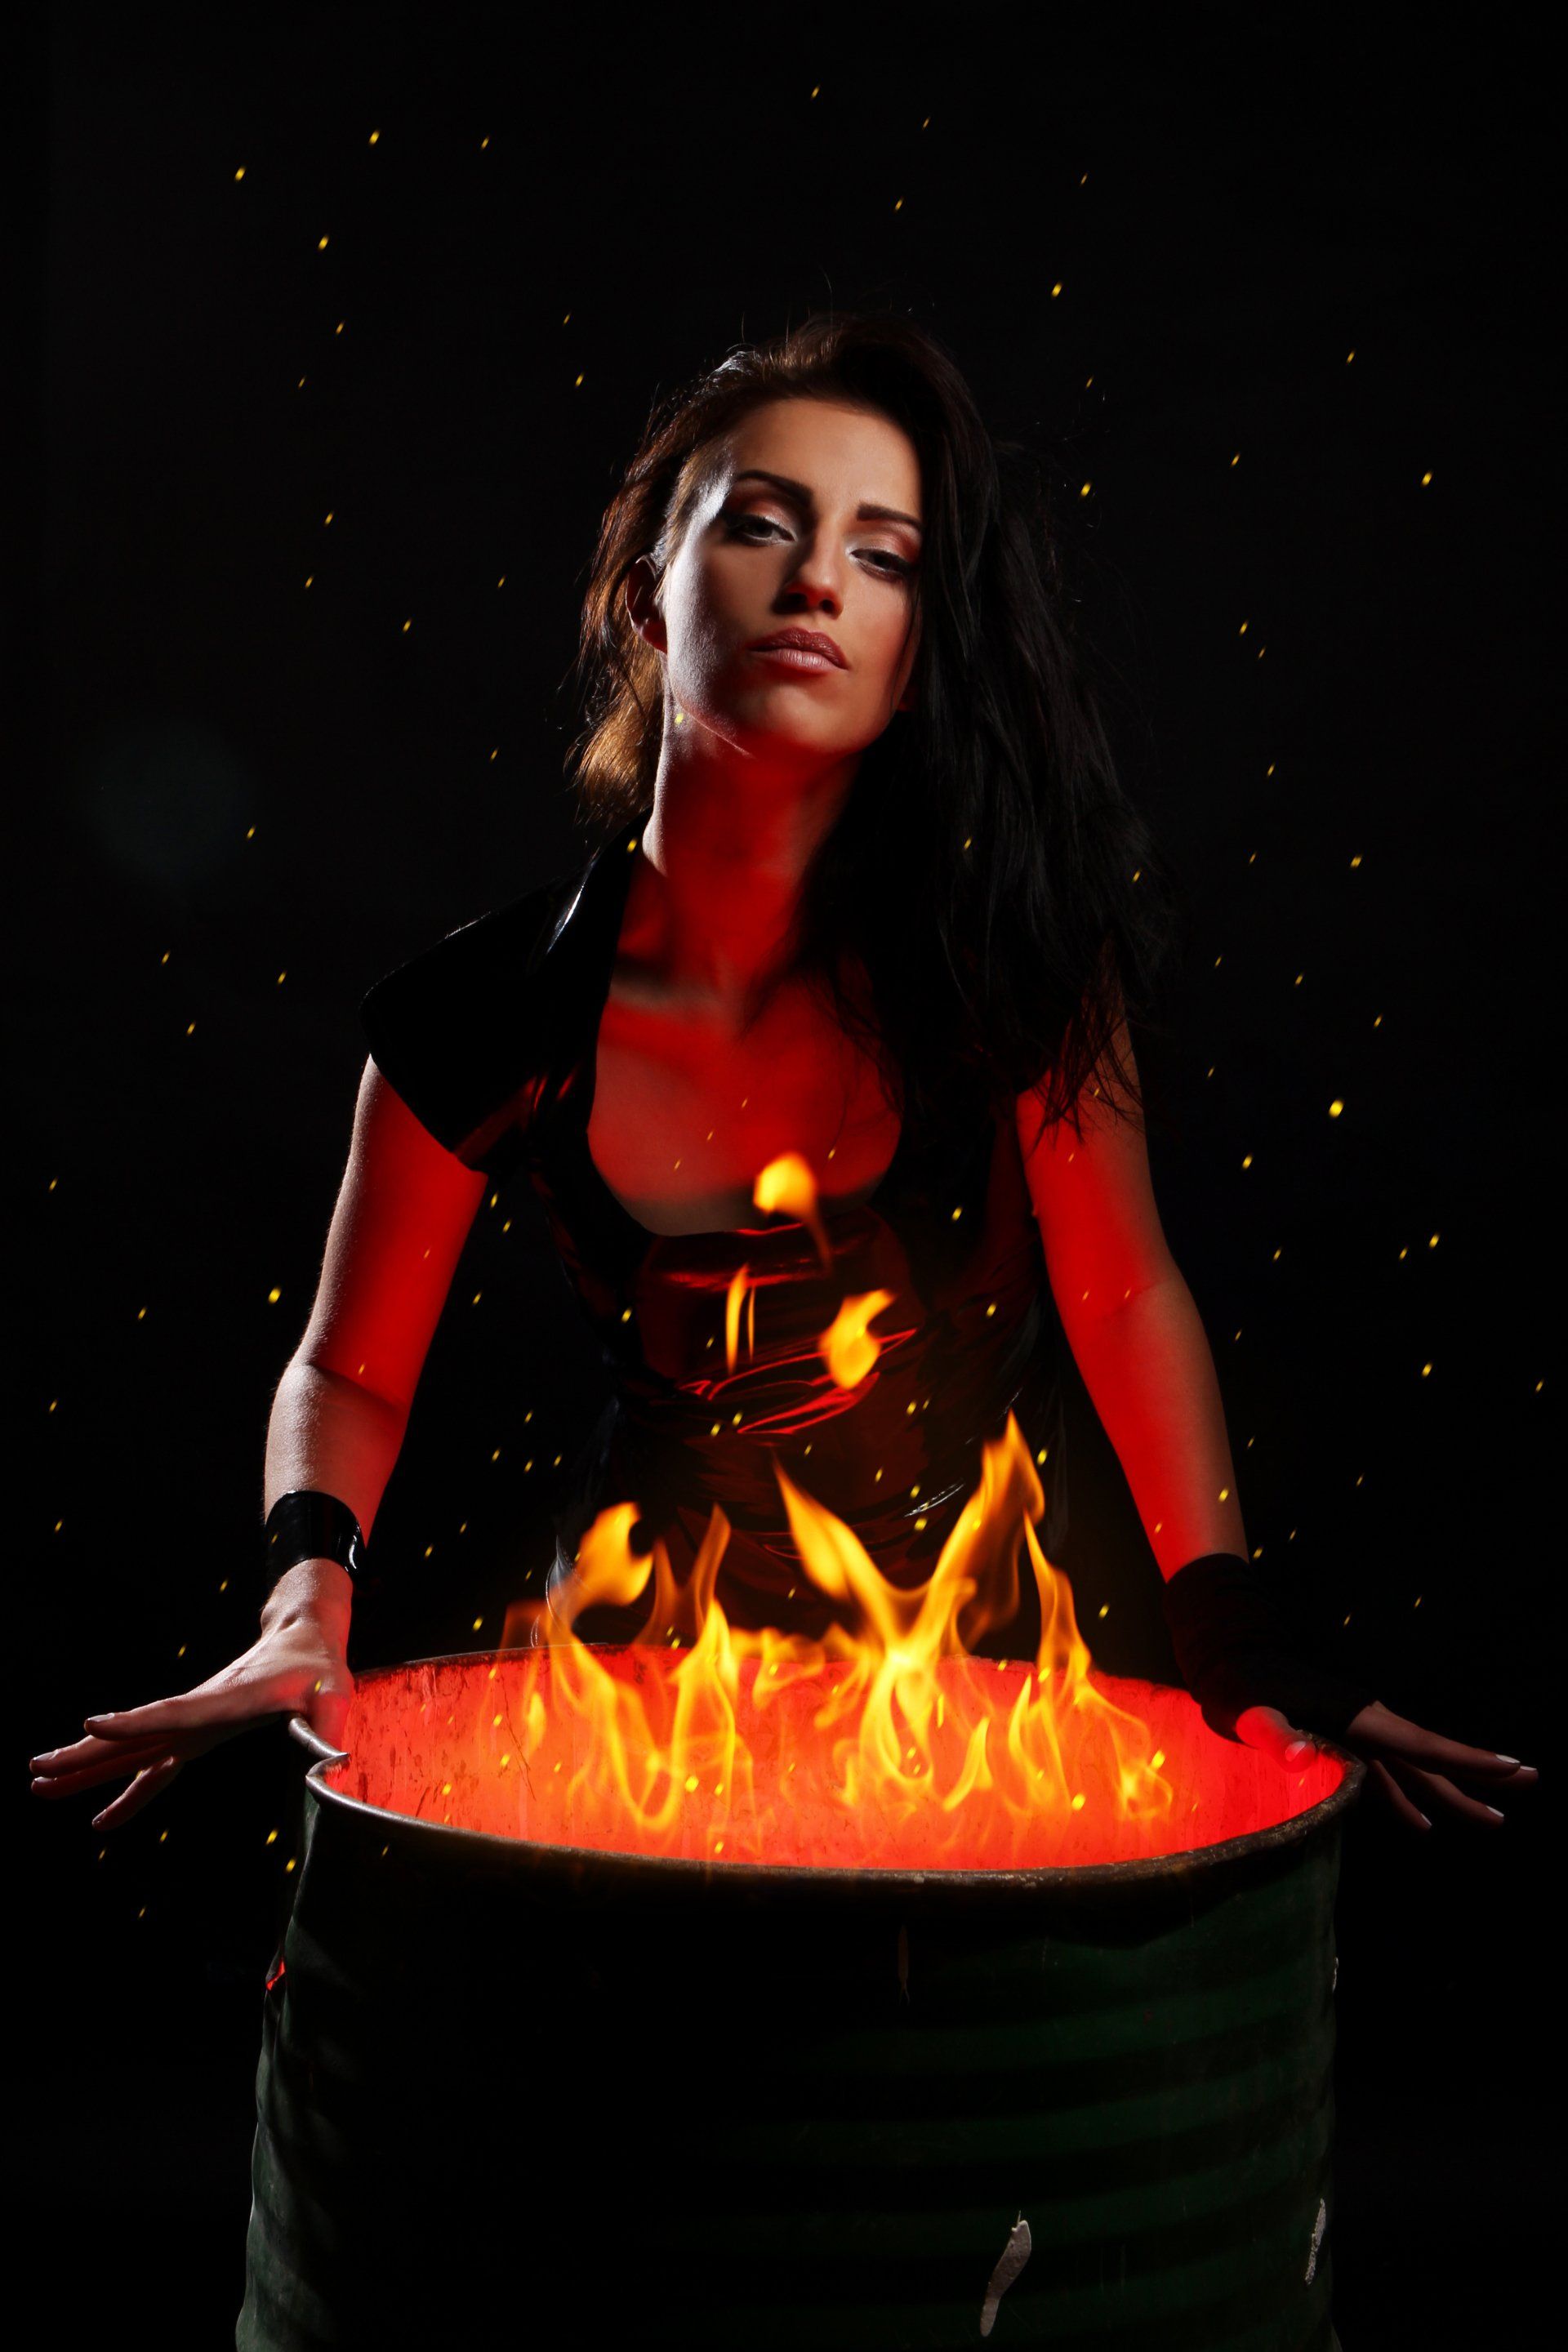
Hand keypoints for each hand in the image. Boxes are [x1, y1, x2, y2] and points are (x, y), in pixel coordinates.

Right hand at [27, 1591, 352, 1833]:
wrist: (301, 1635)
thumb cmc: (318, 1664)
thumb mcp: (334, 1690)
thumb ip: (329, 1724)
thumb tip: (334, 1761)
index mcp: (225, 1701)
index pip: (172, 1713)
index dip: (134, 1721)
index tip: (91, 1724)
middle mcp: (198, 1713)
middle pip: (133, 1736)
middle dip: (85, 1755)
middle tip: (36, 1772)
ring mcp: (192, 1725)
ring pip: (132, 1750)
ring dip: (88, 1768)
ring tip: (39, 1785)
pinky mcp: (197, 1735)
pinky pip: (155, 1766)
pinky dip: (128, 1790)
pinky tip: (102, 1818)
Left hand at [1235, 1698, 1538, 1834]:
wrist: (1226, 1657)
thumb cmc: (1235, 1684)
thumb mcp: (1248, 1712)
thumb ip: (1273, 1735)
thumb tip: (1301, 1755)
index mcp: (1355, 1716)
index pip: (1420, 1745)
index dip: (1466, 1760)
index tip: (1512, 1767)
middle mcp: (1365, 1720)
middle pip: (1430, 1757)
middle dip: (1479, 1774)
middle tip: (1531, 1781)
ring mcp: (1356, 1729)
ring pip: (1412, 1769)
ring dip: (1449, 1793)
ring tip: (1493, 1818)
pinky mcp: (1341, 1737)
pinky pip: (1384, 1774)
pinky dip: (1404, 1799)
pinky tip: (1420, 1823)